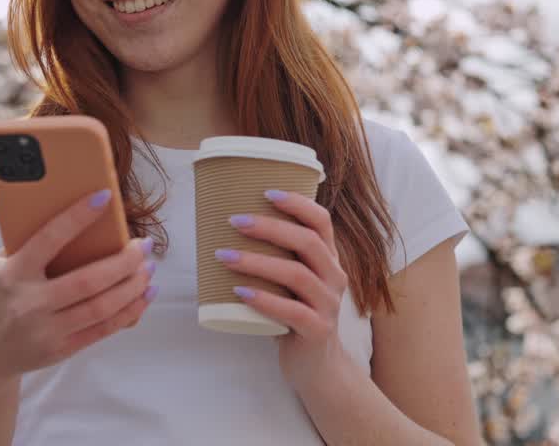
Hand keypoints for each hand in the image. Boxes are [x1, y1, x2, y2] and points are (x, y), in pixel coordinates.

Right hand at [0, 189, 156, 384]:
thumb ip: (25, 245)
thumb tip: (67, 214)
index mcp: (12, 274)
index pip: (49, 239)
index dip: (78, 217)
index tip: (104, 197)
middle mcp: (30, 303)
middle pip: (88, 280)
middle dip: (124, 261)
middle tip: (144, 246)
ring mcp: (46, 330)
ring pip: (101, 307)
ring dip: (132, 286)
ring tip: (149, 269)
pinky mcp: (61, 349)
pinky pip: (103, 329)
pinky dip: (128, 311)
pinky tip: (143, 295)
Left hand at [216, 189, 349, 388]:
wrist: (316, 366)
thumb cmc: (293, 314)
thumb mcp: (290, 281)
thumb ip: (274, 256)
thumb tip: (225, 224)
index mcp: (328, 259)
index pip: (321, 222)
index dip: (297, 203)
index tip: (265, 191)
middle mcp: (334, 277)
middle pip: (308, 242)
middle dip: (270, 227)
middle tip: (234, 220)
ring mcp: (328, 305)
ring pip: (297, 275)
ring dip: (257, 262)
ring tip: (223, 256)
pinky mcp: (317, 331)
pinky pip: (292, 312)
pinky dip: (264, 300)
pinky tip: (240, 292)